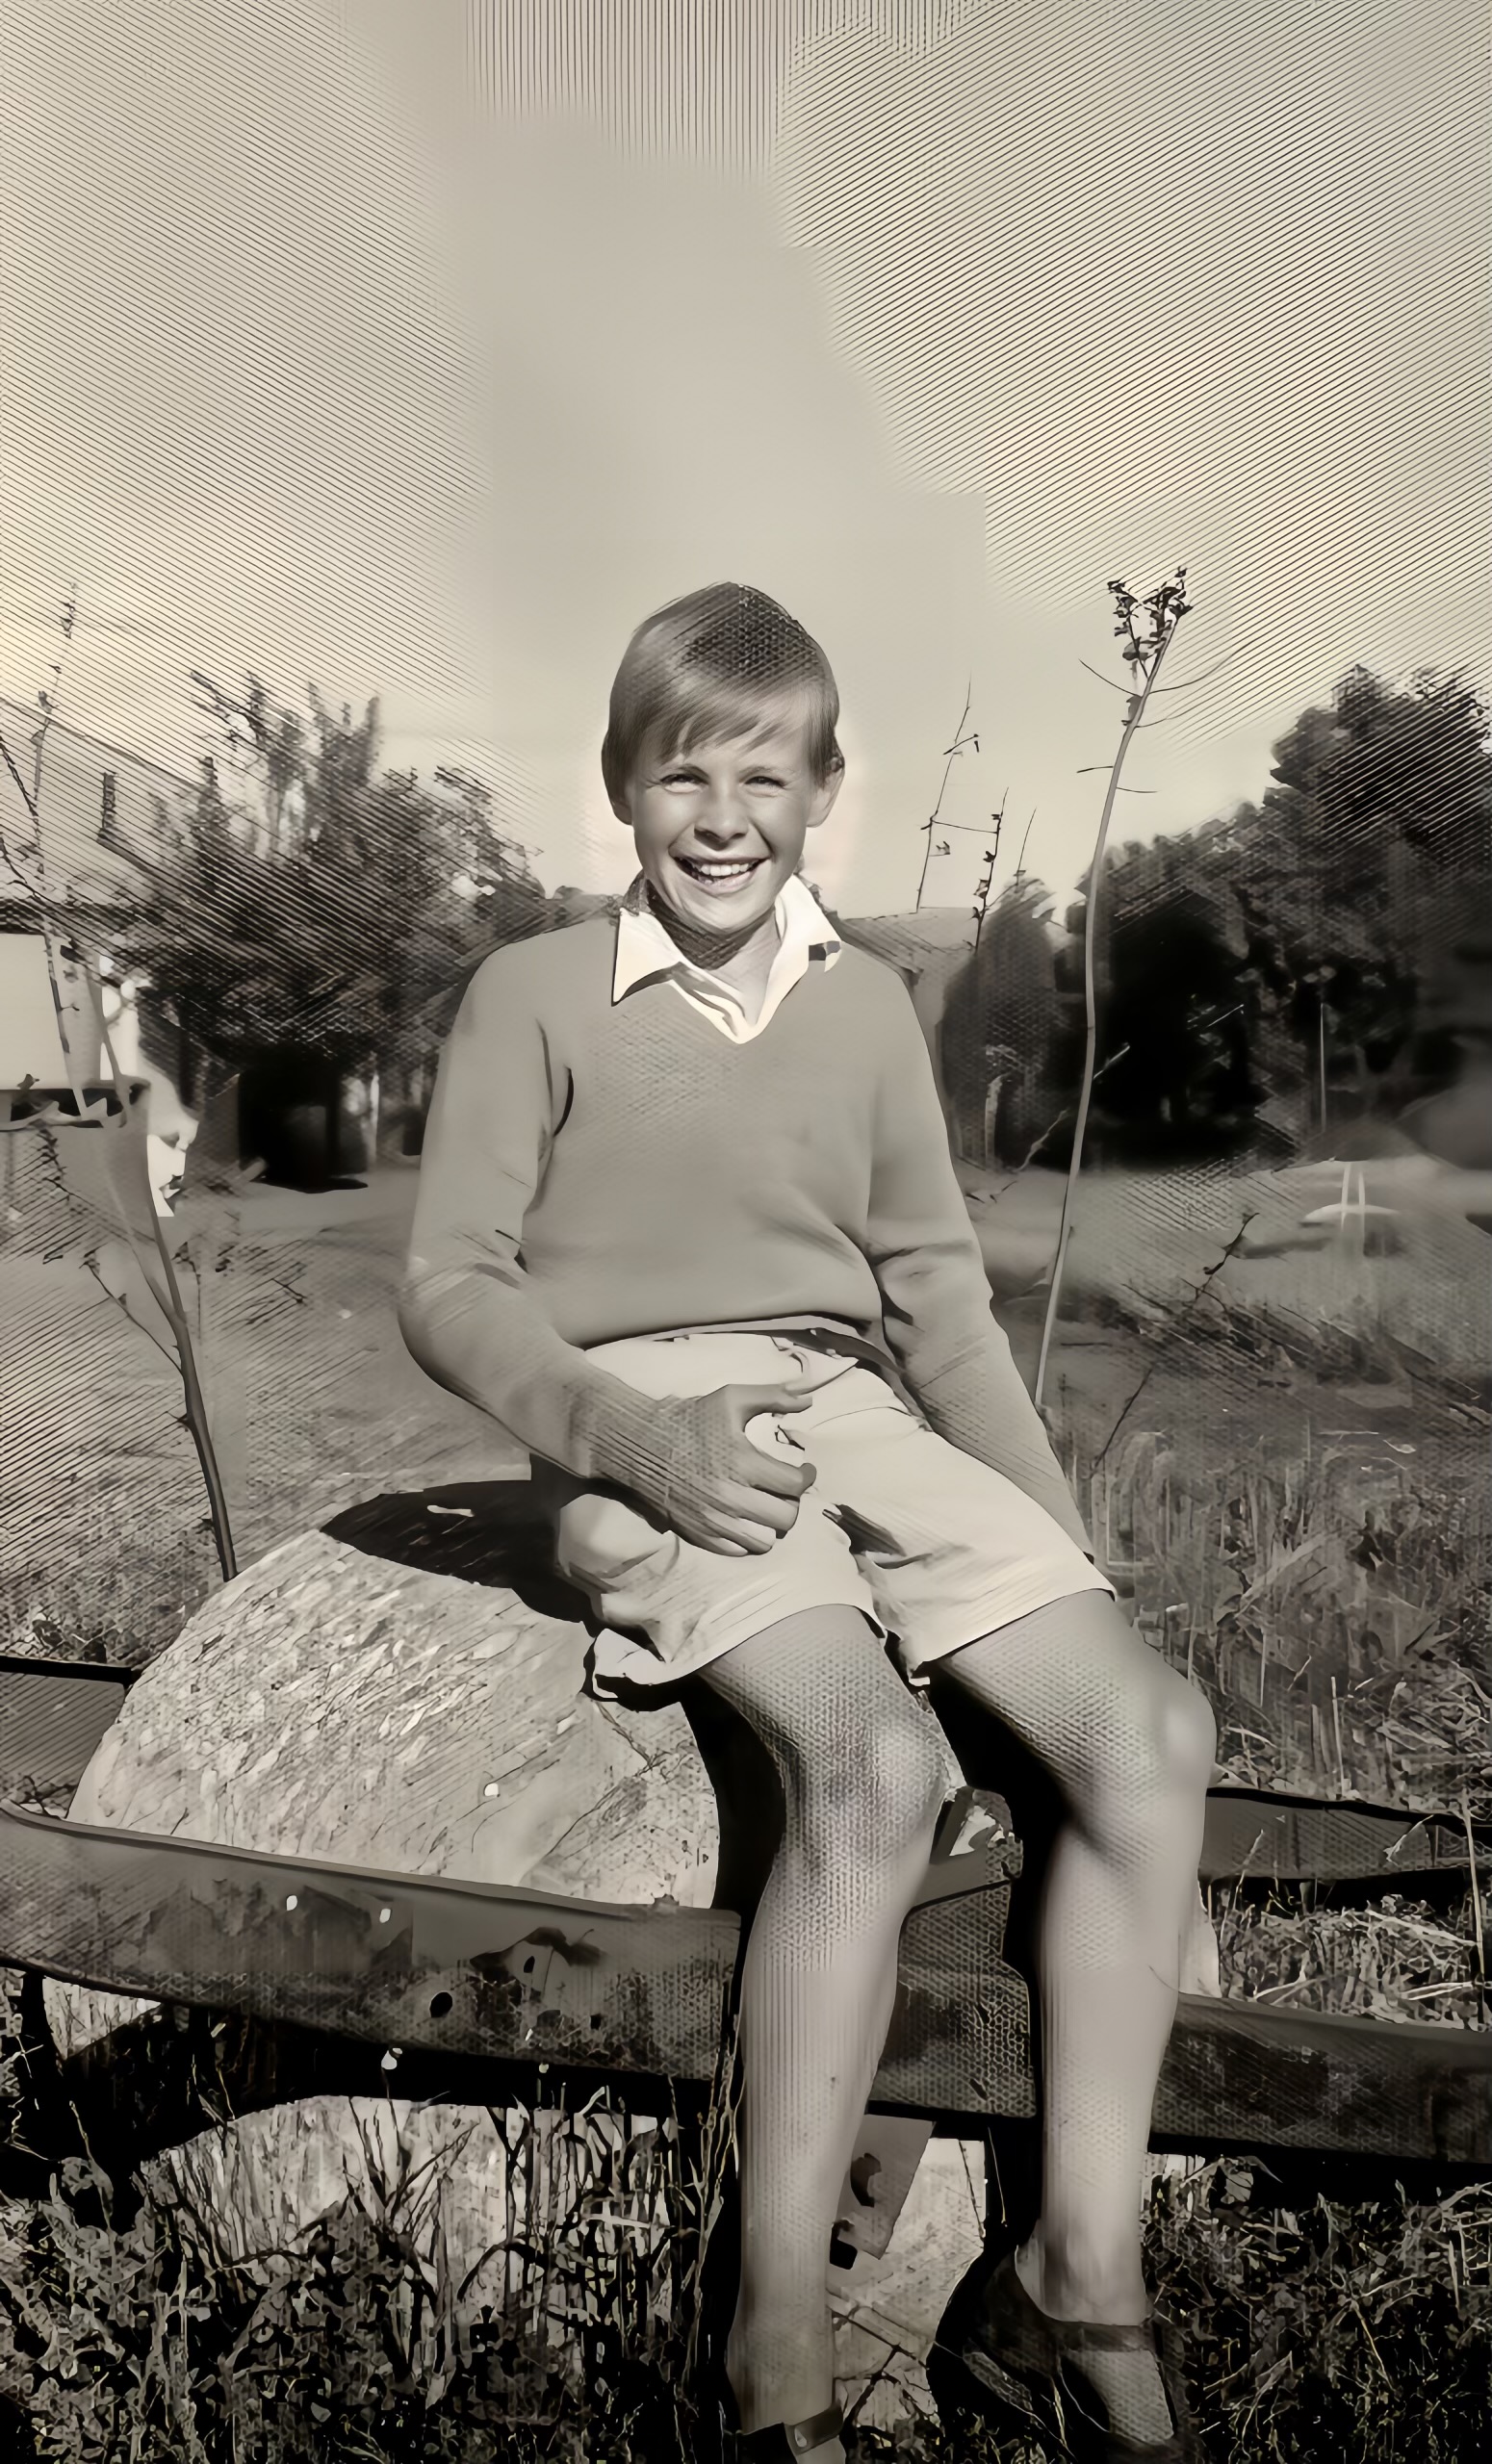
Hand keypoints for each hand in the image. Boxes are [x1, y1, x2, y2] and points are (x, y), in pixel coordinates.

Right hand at [641, 1382, 817, 1556]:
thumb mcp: (731, 1399)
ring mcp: (714, 1521)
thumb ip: (774, 1397)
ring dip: (771, 1524)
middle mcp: (730, 1497)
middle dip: (791, 1501)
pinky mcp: (699, 1535)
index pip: (794, 1485)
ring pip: (765, 1541)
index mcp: (742, 1462)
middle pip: (785, 1517)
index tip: (804, 1470)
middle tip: (785, 1489)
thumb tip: (807, 1399)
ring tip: (766, 1506)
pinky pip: (739, 1551)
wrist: (642, 1445)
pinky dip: (748, 1538)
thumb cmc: (689, 1420)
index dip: (806, 1477)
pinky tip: (745, 1518)